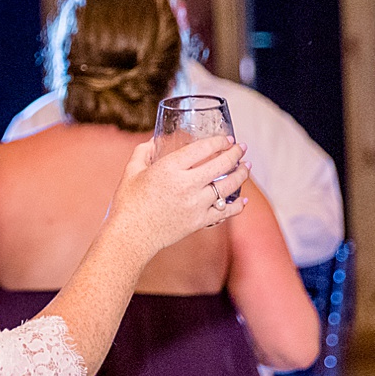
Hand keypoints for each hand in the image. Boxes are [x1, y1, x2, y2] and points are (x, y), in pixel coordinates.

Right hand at [107, 135, 249, 258]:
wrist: (130, 236)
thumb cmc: (128, 203)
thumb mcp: (131, 172)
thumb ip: (142, 153)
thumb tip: (152, 142)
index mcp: (169, 169)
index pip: (203, 148)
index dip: (219, 141)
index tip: (226, 139)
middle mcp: (186, 185)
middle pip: (221, 164)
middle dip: (236, 153)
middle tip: (242, 148)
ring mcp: (195, 204)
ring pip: (228, 186)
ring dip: (242, 174)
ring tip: (246, 167)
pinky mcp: (199, 221)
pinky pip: (226, 212)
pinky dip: (238, 206)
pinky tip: (243, 199)